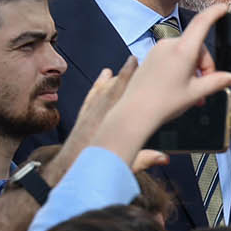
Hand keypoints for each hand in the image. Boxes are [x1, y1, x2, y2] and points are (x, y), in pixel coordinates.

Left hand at [47, 60, 136, 182]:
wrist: (66, 169)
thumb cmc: (92, 166)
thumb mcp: (122, 164)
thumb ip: (144, 160)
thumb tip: (164, 158)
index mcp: (110, 123)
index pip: (123, 95)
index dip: (131, 78)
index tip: (139, 65)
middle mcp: (99, 114)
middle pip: (114, 88)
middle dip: (125, 73)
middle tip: (136, 60)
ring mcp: (89, 113)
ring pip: (103, 89)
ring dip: (114, 77)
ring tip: (124, 66)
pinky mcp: (82, 116)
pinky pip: (92, 95)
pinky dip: (99, 84)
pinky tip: (103, 75)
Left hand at [93, 5, 230, 161]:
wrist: (134, 113)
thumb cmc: (163, 103)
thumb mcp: (197, 93)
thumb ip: (218, 82)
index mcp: (183, 50)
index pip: (202, 22)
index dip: (215, 12)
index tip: (224, 7)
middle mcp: (169, 45)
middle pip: (198, 48)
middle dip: (205, 67)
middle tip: (204, 89)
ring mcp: (158, 50)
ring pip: (186, 54)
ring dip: (194, 71)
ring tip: (192, 94)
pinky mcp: (151, 57)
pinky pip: (173, 58)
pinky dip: (182, 70)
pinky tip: (181, 88)